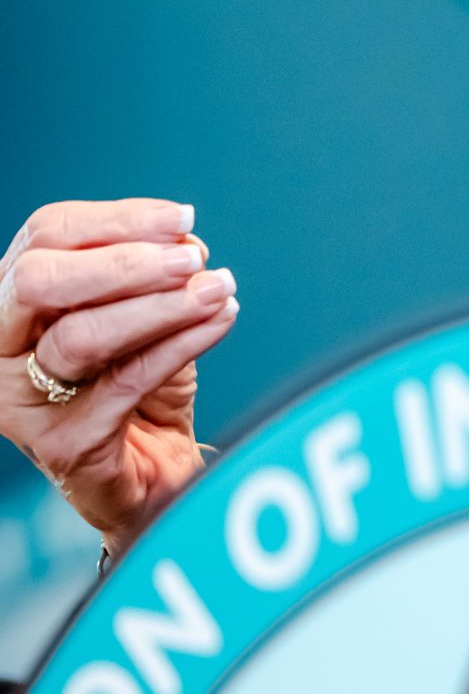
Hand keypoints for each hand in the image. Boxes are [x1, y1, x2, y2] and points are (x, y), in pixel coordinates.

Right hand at [0, 199, 236, 557]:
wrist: (153, 473)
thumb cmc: (142, 385)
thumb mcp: (145, 317)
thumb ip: (154, 276)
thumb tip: (186, 243)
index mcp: (14, 301)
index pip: (45, 235)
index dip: (116, 219)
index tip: (182, 219)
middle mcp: (0, 348)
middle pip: (39, 281)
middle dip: (123, 262)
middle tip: (192, 259)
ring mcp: (22, 401)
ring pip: (81, 336)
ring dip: (161, 306)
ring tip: (218, 290)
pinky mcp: (64, 443)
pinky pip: (127, 382)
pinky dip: (181, 345)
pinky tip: (221, 321)